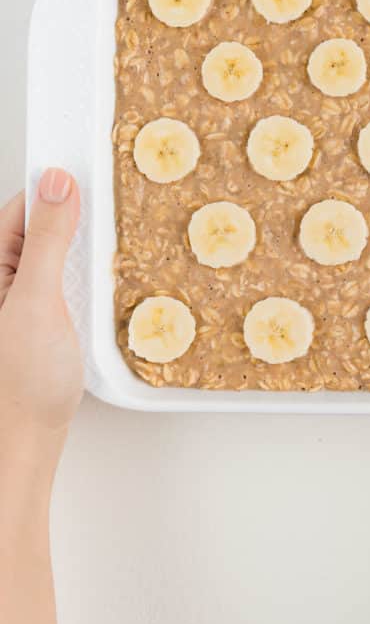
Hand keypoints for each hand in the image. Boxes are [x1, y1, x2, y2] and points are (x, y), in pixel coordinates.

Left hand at [0, 168, 81, 460]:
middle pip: (38, 228)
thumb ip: (49, 239)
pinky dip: (81, 279)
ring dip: (80, 255)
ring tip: (97, 269)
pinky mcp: (34, 313)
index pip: (20, 207)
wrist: (25, 441)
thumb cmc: (21, 384)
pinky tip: (92, 292)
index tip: (93, 182)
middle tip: (101, 233)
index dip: (56, 193)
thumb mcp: (38, 301)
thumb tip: (56, 183)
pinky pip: (60, 278)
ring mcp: (14, 297)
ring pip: (53, 253)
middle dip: (72, 226)